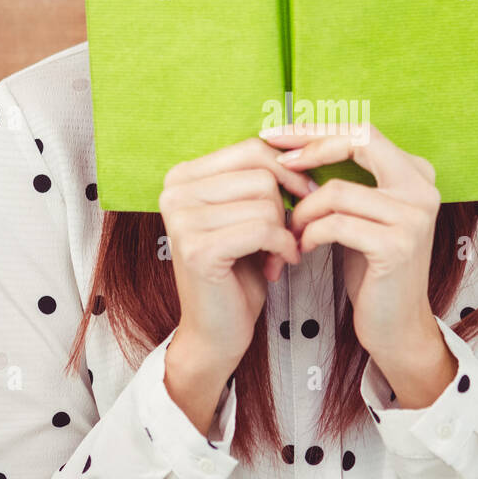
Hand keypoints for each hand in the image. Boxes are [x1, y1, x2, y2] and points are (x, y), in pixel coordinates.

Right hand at [159, 137, 314, 372]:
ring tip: (276, 255)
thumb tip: (302, 147)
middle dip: (286, 207)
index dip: (289, 171)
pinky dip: (283, 248)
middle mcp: (174, 192)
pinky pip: (264, 229)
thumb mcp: (245, 213)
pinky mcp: (199, 248)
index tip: (303, 197)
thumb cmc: (235, 272)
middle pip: (262, 174)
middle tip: (285, 237)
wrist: (216, 331)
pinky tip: (278, 265)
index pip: (252, 148)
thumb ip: (259, 178)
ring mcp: (182, 220)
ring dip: (285, 232)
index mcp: (182, 176)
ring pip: (266, 202)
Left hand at [259, 122, 442, 365]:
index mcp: (414, 173)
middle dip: (309, 147)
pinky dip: (311, 234)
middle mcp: (421, 187)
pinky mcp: (397, 245)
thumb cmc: (372, 269)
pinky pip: (336, 224)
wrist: (396, 325)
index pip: (361, 131)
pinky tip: (305, 248)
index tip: (277, 136)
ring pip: (336, 190)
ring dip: (303, 210)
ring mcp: (413, 216)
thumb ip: (346, 180)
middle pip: (357, 141)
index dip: (317, 130)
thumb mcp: (362, 215)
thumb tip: (294, 146)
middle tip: (276, 163)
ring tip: (292, 230)